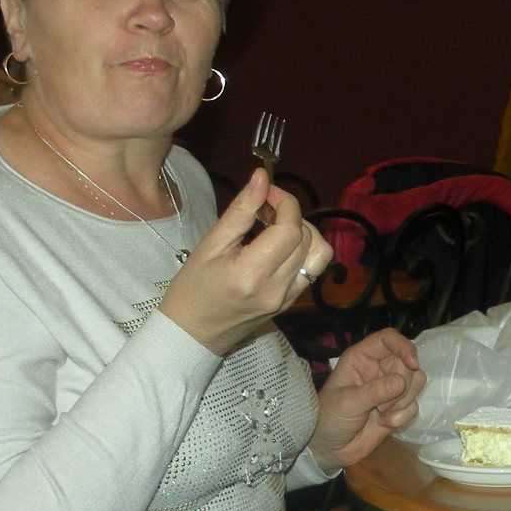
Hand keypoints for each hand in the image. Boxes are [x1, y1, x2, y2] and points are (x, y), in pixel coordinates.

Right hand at [158, 168, 331, 355]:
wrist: (191, 333)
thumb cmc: (193, 288)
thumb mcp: (210, 244)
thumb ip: (241, 210)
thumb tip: (262, 177)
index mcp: (253, 273)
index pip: (290, 229)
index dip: (285, 203)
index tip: (267, 193)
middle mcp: (277, 289)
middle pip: (307, 238)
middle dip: (291, 214)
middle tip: (264, 210)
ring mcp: (288, 299)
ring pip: (319, 254)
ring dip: (304, 232)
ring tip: (276, 228)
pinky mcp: (291, 303)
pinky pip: (312, 270)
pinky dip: (303, 250)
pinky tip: (279, 247)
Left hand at [309, 327, 426, 469]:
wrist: (330, 449)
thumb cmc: (330, 419)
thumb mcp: (347, 403)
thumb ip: (375, 391)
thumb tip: (402, 382)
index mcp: (362, 358)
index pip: (388, 339)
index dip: (403, 346)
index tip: (412, 363)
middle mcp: (379, 369)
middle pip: (407, 363)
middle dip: (401, 386)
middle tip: (382, 406)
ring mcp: (390, 388)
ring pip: (416, 382)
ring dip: (402, 402)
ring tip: (381, 414)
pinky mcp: (398, 407)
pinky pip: (414, 405)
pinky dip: (402, 417)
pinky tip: (384, 424)